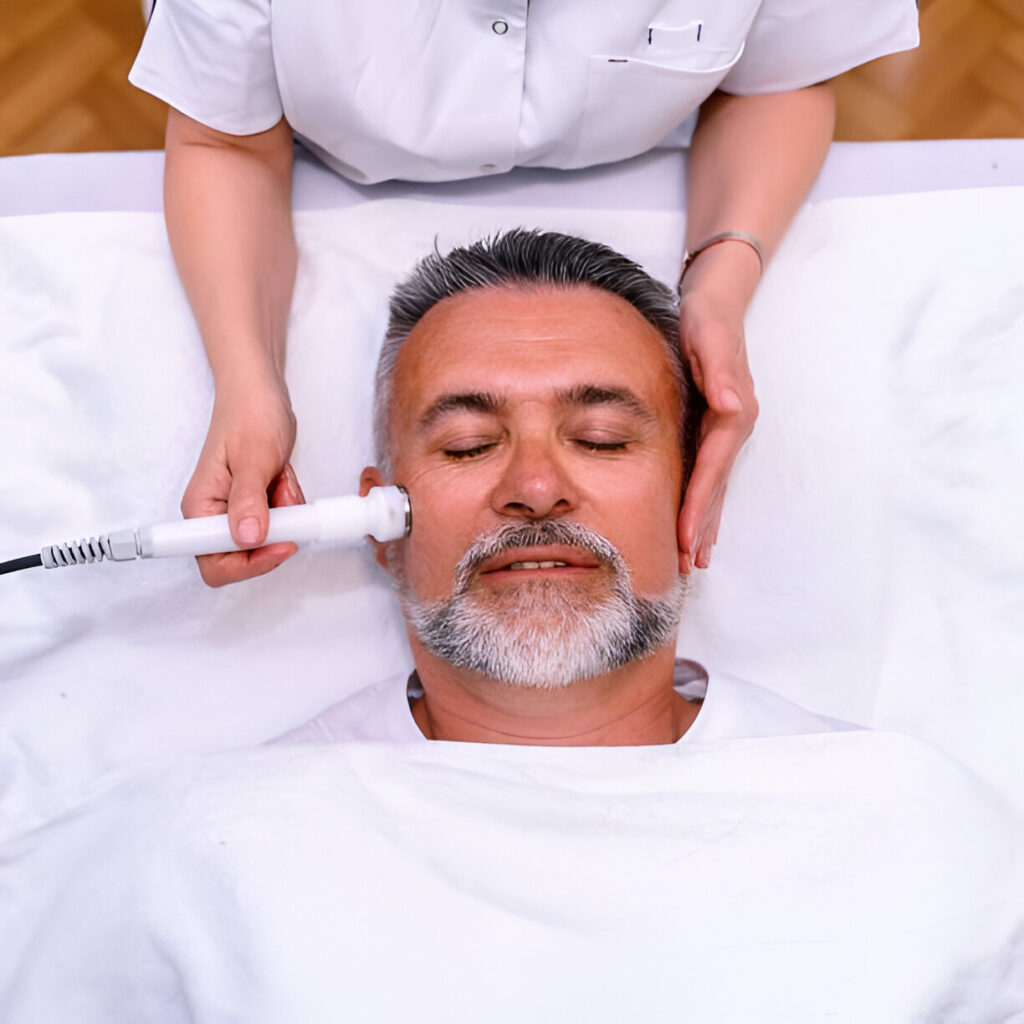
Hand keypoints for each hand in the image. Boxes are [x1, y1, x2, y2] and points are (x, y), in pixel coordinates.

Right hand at [181, 382, 304, 585]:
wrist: (259, 392)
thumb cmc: (249, 414)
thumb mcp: (253, 457)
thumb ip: (249, 500)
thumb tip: (248, 539)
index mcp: (201, 508)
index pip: (215, 565)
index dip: (251, 563)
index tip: (281, 541)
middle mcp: (214, 515)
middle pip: (246, 556)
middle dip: (274, 532)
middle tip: (283, 496)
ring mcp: (235, 511)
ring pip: (268, 539)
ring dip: (285, 514)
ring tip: (280, 477)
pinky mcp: (254, 504)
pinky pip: (279, 522)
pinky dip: (289, 504)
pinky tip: (282, 476)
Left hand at [677, 299, 757, 571]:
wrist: (716, 300)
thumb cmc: (707, 317)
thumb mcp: (709, 335)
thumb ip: (719, 369)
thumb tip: (729, 403)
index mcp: (732, 413)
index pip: (712, 470)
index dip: (699, 505)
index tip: (686, 538)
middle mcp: (734, 426)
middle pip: (717, 488)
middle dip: (703, 528)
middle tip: (687, 566)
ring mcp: (728, 430)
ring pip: (716, 487)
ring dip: (707, 523)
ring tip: (695, 560)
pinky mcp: (716, 427)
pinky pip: (711, 474)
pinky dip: (705, 502)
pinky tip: (697, 523)